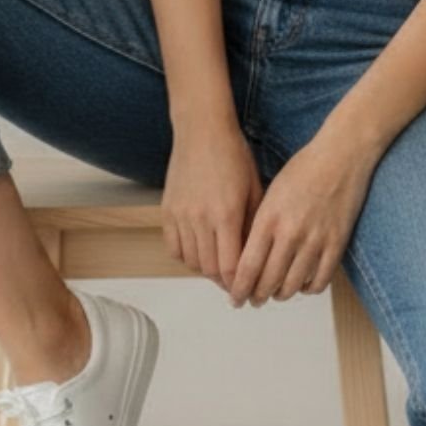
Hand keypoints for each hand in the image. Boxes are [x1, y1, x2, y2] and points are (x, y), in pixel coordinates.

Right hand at [160, 116, 262, 296]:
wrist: (202, 131)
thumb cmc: (234, 155)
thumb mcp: (255, 189)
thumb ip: (254, 225)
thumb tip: (258, 256)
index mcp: (226, 214)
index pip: (229, 267)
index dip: (238, 285)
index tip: (245, 294)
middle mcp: (200, 218)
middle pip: (209, 269)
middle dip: (223, 281)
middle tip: (235, 284)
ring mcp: (180, 215)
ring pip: (191, 261)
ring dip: (206, 270)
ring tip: (219, 267)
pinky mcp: (167, 211)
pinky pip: (174, 247)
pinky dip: (187, 256)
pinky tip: (200, 251)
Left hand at [228, 132, 376, 307]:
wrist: (341, 156)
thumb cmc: (304, 169)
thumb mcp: (270, 193)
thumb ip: (259, 225)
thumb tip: (248, 257)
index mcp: (269, 219)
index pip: (248, 267)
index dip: (239, 289)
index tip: (236, 298)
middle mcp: (290, 233)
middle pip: (268, 282)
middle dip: (257, 296)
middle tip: (253, 300)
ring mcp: (315, 240)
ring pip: (293, 286)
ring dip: (281, 295)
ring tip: (277, 293)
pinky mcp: (337, 244)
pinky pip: (320, 281)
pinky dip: (309, 289)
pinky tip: (303, 284)